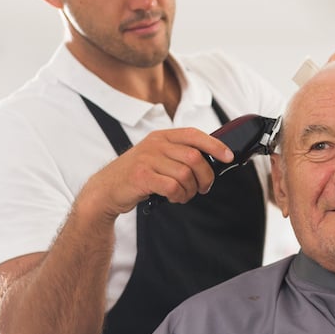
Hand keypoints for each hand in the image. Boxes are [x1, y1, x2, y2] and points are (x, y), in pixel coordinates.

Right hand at [84, 127, 234, 218]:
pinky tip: (174, 198)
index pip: (194, 134)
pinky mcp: (141, 176)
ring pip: (185, 175)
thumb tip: (211, 162)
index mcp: (161, 137)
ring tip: (184, 195)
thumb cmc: (137, 175)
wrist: (106, 189)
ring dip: (190, 190)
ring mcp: (147, 159)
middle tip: (203, 188)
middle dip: (205, 177)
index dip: (215, 145)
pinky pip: (172, 187)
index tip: (228, 156)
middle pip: (194, 157)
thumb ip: (178, 156)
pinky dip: (179, 196)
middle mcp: (155, 144)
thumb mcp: (156, 158)